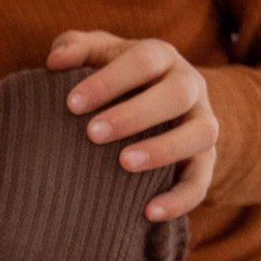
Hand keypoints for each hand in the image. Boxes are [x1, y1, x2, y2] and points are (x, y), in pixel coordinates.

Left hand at [48, 31, 218, 220]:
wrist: (153, 103)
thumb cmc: (113, 77)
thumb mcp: (96, 55)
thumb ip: (75, 48)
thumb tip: (55, 62)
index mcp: (161, 57)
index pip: (143, 61)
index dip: (109, 81)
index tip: (71, 104)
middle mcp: (189, 86)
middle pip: (177, 94)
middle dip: (136, 114)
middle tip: (93, 133)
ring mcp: (201, 123)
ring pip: (201, 134)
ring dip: (165, 149)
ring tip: (124, 164)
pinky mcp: (205, 159)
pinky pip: (202, 180)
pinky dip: (180, 198)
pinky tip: (149, 212)